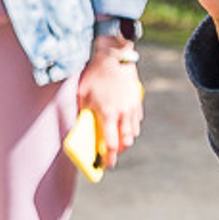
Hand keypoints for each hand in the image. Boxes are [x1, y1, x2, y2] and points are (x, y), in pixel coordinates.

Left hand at [75, 47, 143, 170]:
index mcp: (107, 113)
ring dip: (125, 139)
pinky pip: (136, 120)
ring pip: (133, 132)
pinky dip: (131, 126)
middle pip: (126, 142)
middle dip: (119, 151)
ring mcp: (132, 106)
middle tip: (111, 153)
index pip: (111, 144)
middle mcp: (122, 113)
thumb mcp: (82, 93)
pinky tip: (123, 123)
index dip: (108, 158)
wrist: (114, 55)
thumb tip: (81, 128)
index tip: (105, 165)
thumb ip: (83, 113)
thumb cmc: (95, 74)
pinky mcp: (137, 100)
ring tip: (117, 139)